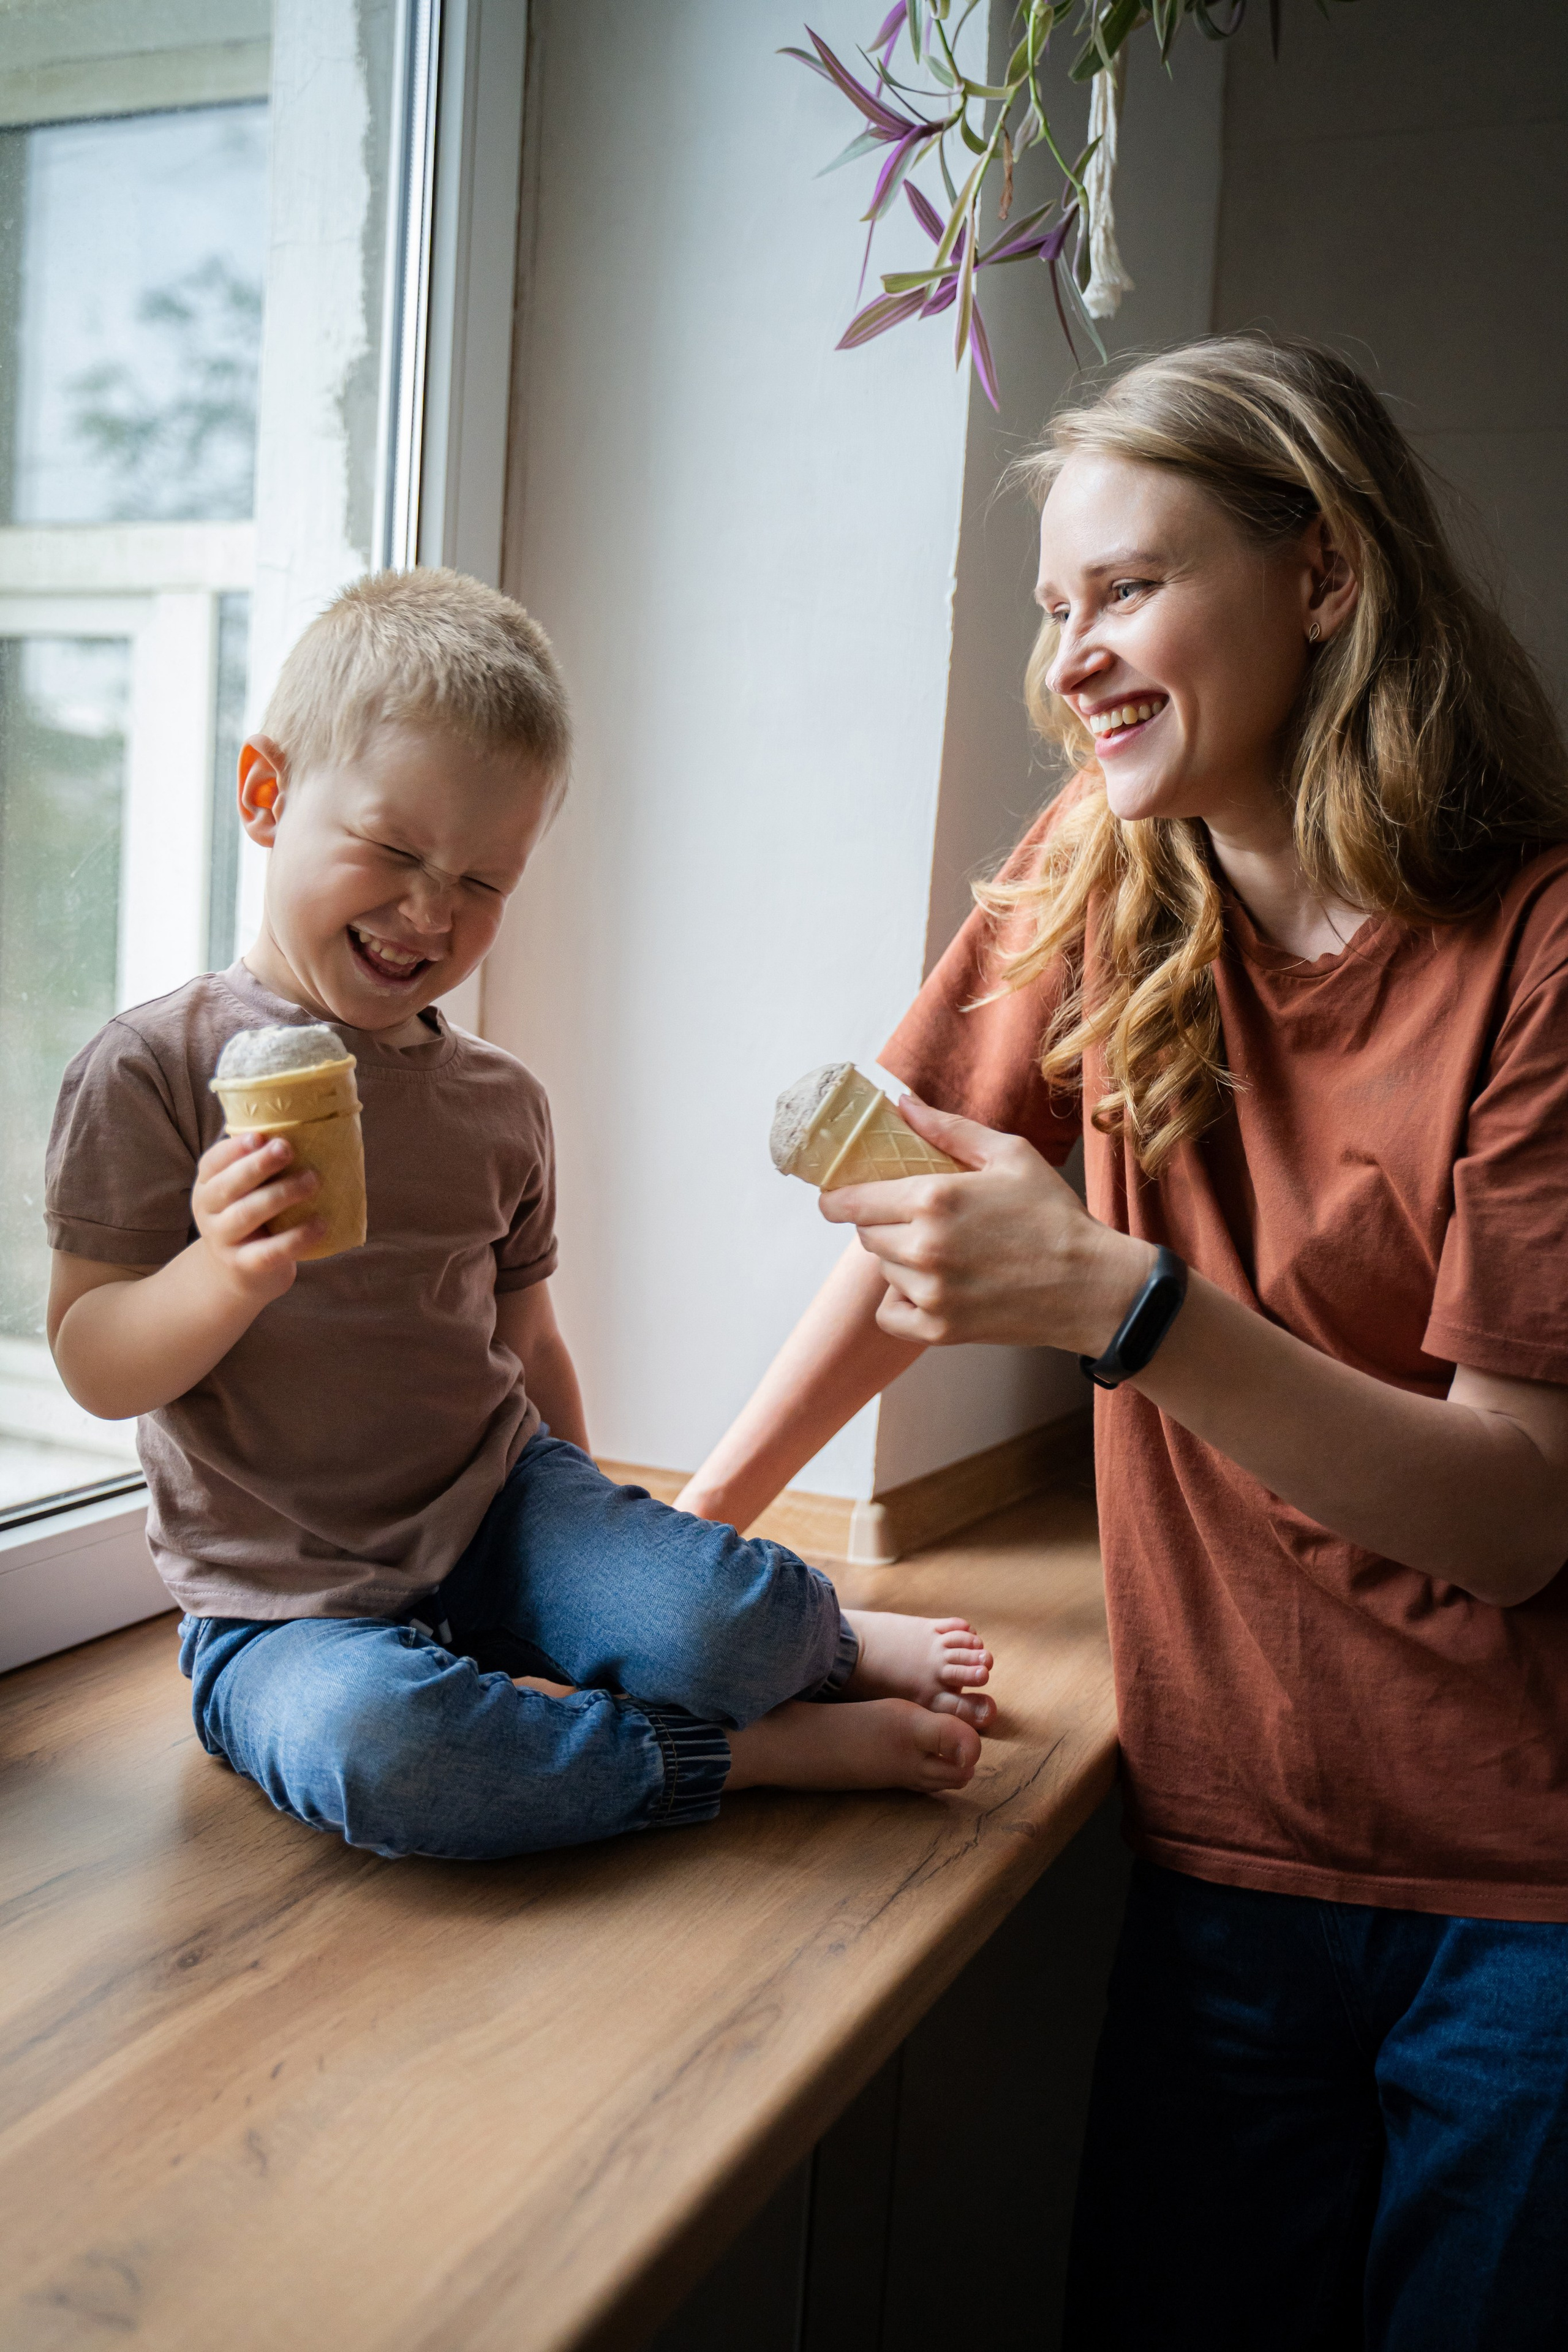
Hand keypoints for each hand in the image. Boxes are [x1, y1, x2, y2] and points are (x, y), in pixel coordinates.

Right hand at [191, 1131, 323, 1302]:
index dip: (233, 1149)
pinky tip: (321, 1224)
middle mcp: (209, 1212)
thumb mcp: (245, 1191)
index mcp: (207, 1186)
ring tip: (313, 1180)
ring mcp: (223, 1241)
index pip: (212, 1162)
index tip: (259, 1136)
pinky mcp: (245, 1266)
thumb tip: (303, 1128)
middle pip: (228, 1185)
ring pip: (247, 1214)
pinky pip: (270, 1251)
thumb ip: (259, 1166)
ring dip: (281, 1194)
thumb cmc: (250, 1217)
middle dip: (257, 1165)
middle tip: (287, 1149)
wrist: (237, 1274)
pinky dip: (297, 1237)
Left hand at [818, 1095, 1150, 1354]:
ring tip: (944, 1252)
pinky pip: (889, 1313)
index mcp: (932, 1198)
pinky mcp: (938, 1330)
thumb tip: (901, 1105)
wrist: (1090, 1286)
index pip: (849, 1201)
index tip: (836, 1198)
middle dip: (882, 1223)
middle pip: (866, 1234)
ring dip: (899, 1259)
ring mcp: (928, 1292)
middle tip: (918, 1220)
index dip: (836, 1198)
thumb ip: (947, 1129)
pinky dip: (901, 1302)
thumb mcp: (1008, 1155)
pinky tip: (931, 1288)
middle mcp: (922, 1246)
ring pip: (883, 1270)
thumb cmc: (1053, 1215)